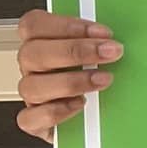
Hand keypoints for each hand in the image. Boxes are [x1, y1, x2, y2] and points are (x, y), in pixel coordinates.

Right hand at [16, 10, 123, 143]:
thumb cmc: (97, 74)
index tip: (102, 32)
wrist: (98, 118)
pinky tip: (79, 104)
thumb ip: (100, 39)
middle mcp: (32, 68)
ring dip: (70, 81)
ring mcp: (32, 95)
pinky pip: (30, 118)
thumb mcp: (100, 51)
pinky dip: (55, 112)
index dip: (66, 25)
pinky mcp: (35, 122)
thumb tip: (116, 36)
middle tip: (109, 53)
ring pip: (31, 86)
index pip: (34, 25)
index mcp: (40, 43)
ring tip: (102, 80)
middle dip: (74, 51)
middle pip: (32, 53)